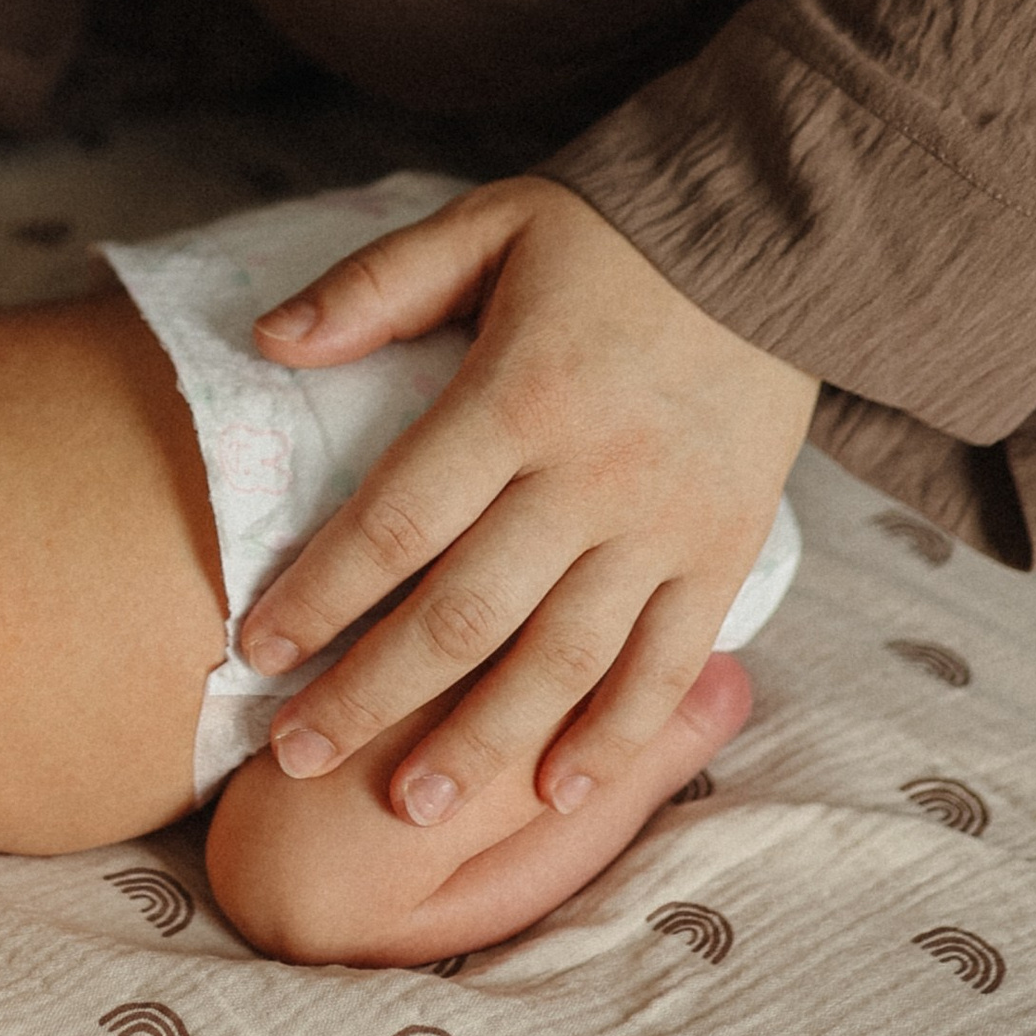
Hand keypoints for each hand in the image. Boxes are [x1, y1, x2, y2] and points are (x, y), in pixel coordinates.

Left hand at [238, 179, 814, 828]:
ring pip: (560, 663)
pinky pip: (668, 664)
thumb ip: (378, 285)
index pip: (395, 522)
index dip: (319, 596)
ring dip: (480, 745)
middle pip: (463, 616)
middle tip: (297, 759)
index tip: (256, 652)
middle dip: (372, 698)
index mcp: (517, 396)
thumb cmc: (610, 236)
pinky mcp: (725, 552)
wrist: (779, 237)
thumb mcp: (486, 225)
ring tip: (408, 810)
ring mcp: (663, 525)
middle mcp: (589, 476)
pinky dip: (615, 737)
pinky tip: (557, 794)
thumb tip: (269, 338)